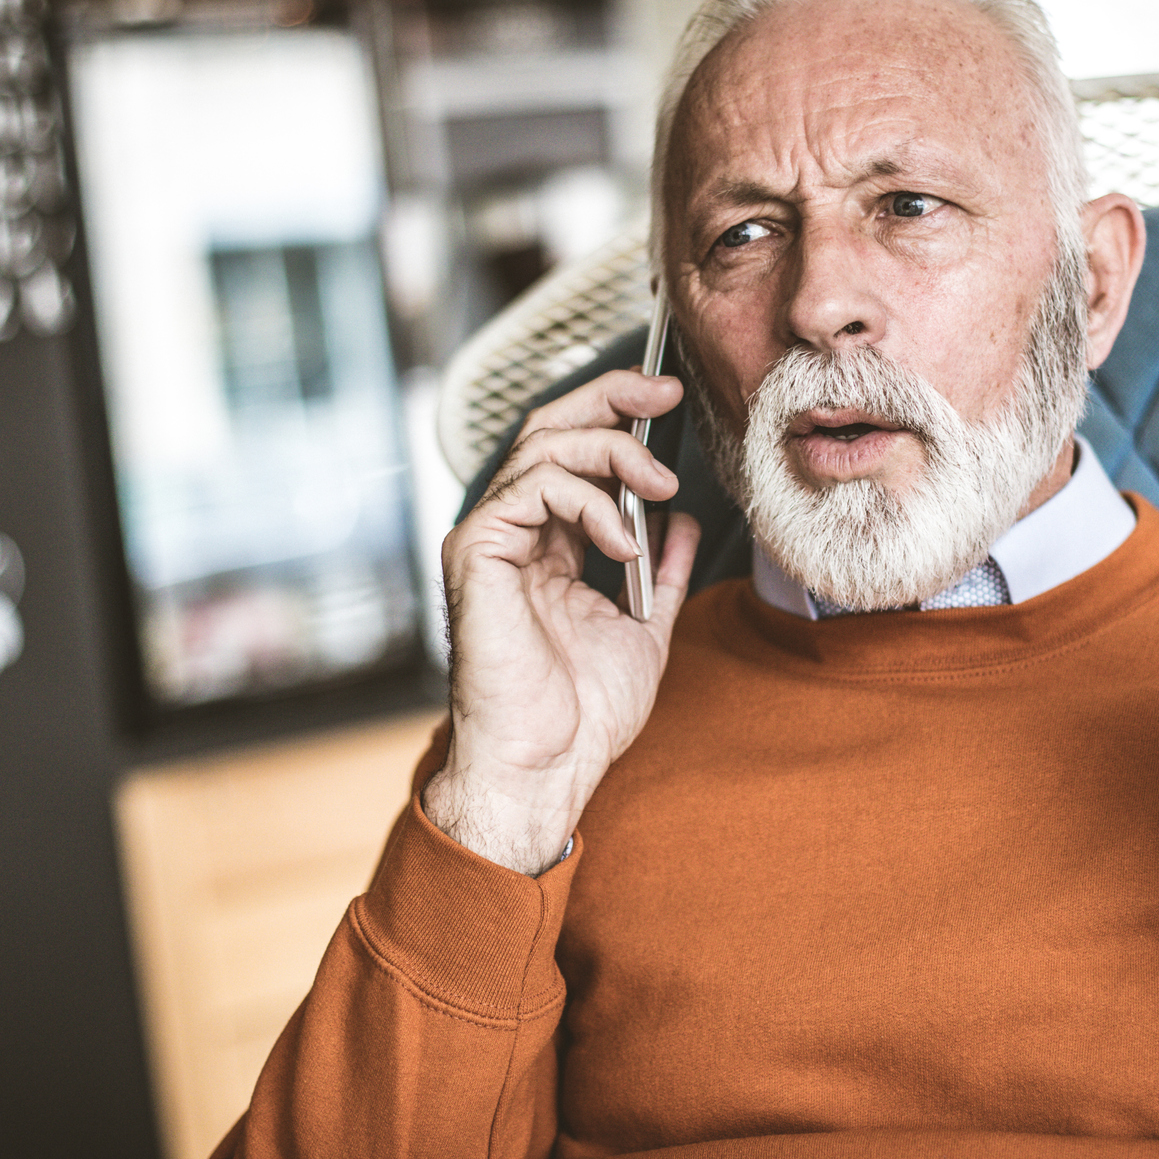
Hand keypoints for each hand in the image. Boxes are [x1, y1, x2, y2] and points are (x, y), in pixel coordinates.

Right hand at [424, 370, 701, 875]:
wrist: (547, 765)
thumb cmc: (582, 716)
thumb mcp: (643, 629)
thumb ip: (661, 573)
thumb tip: (682, 523)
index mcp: (543, 547)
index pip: (571, 452)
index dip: (615, 413)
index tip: (668, 399)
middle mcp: (510, 533)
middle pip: (549, 428)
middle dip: (611, 398)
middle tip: (664, 394)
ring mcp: (488, 539)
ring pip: (542, 445)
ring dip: (613, 453)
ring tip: (659, 488)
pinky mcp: (475, 552)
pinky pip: (531, 488)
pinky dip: (588, 501)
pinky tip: (622, 541)